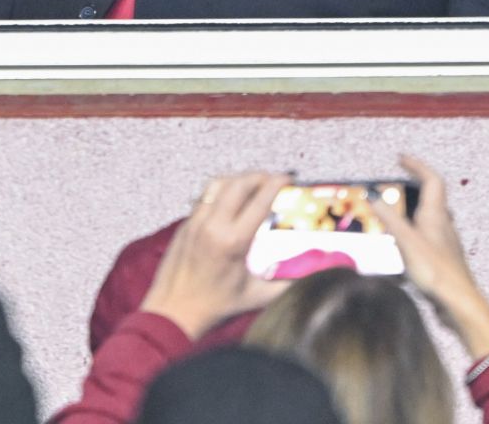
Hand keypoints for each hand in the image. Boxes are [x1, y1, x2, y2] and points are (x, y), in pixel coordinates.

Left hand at [139, 171, 288, 338]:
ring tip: (253, 183)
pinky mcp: (185, 225)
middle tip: (273, 179)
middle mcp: (213, 226)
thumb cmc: (215, 307)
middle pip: (239, 183)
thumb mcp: (256, 296)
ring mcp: (195, 222)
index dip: (277, 183)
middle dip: (259, 176)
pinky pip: (204, 197)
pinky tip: (230, 200)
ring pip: (217, 184)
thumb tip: (314, 275)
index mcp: (233, 241)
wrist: (173, 312)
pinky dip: (220, 191)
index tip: (288, 179)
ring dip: (238, 179)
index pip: (260, 200)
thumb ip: (287, 284)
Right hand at [369, 156, 488, 359]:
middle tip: (398, 181)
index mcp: (436, 214)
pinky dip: (416, 229)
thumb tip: (373, 195)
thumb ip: (390, 219)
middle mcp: (444, 223)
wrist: (459, 303)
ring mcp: (446, 242)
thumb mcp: (407, 242)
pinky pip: (429, 234)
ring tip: (398, 209)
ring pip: (433, 215)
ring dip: (416, 207)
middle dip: (417, 184)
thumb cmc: (434, 269)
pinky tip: (405, 244)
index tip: (401, 158)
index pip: (432, 180)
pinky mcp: (444, 258)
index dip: (418, 166)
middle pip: (434, 196)